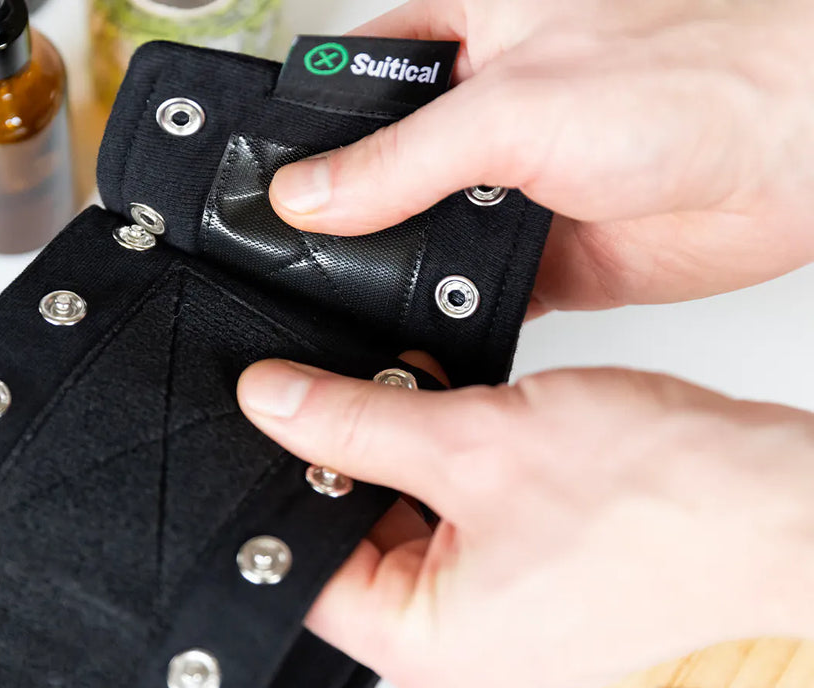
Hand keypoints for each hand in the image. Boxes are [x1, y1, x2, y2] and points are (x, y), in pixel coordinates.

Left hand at [237, 360, 813, 687]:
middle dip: (358, 463)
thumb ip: (354, 421)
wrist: (775, 502)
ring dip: (416, 458)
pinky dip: (460, 471)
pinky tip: (483, 428)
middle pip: (355, 543)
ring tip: (454, 413)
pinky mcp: (531, 586)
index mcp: (426, 646)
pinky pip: (464, 526)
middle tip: (376, 401)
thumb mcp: (473, 441)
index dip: (286, 486)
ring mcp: (498, 620)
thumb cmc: (663, 501)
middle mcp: (457, 649)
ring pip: (411, 525)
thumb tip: (274, 404)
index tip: (282, 423)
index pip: (305, 571)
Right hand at [269, 0, 813, 314]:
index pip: (354, 78)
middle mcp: (481, 112)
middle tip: (292, 248)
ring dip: (389, 265)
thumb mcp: (510, 108)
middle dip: (338, 209)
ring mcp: (506, 187)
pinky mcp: (537, 254)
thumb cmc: (689, 81)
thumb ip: (396, 159)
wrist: (794, 159)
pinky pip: (465, 289)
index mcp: (467, 33)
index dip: (304, 124)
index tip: (258, 175)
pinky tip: (418, 322)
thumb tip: (307, 196)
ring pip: (415, 234)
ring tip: (346, 292)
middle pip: (376, 165)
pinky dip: (441, 310)